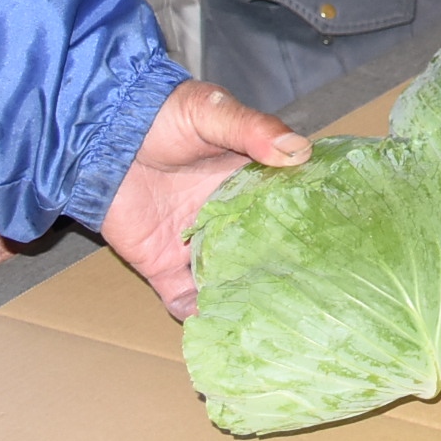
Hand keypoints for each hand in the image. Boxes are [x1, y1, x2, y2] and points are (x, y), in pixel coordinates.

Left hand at [100, 81, 309, 318]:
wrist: (101, 135)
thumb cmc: (163, 115)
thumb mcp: (214, 111)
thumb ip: (254, 130)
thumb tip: (300, 151)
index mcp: (249, 180)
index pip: (288, 206)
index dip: (311, 224)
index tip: (339, 244)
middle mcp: (228, 217)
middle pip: (262, 251)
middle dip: (282, 272)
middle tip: (314, 297)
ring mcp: (196, 243)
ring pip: (228, 280)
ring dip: (244, 299)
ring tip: (272, 322)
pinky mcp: (161, 263)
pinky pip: (182, 297)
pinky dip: (195, 314)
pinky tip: (215, 329)